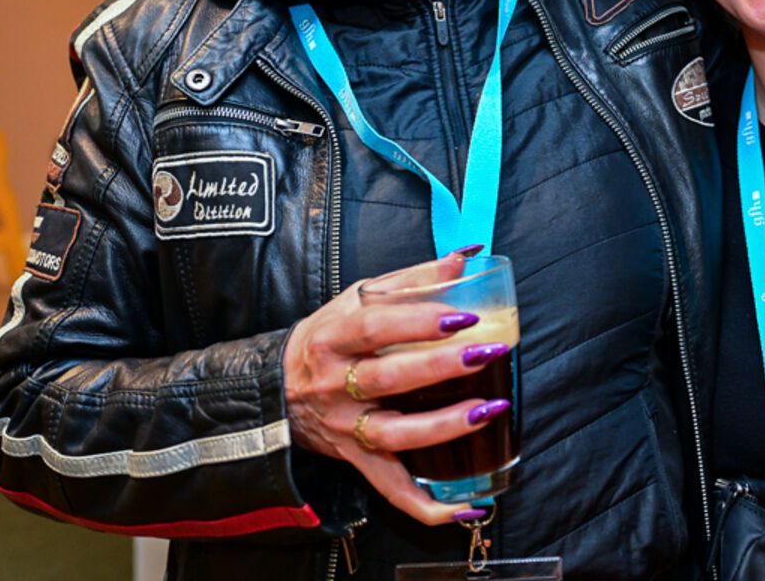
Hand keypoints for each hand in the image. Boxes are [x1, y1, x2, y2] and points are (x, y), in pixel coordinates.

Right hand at [281, 251, 506, 523]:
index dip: (420, 320)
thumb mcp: (357, 300)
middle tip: (486, 352)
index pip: (376, 327)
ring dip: (443, 426)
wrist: (276, 388)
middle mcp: (336, 386)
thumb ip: (411, 280)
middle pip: (389, 378)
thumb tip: (462, 259)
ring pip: (394, 435)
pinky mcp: (355, 459)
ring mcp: (345, 428)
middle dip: (441, 366)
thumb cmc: (327, 337)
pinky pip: (391, 489)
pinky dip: (426, 505)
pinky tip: (465, 506)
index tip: (463, 315)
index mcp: (333, 338)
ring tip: (487, 410)